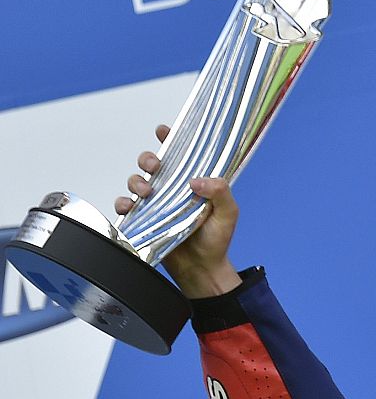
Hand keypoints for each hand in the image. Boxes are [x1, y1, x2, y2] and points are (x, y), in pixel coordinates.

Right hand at [113, 124, 240, 298]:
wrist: (202, 268)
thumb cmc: (217, 239)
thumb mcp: (228, 213)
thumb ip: (221, 191)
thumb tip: (196, 181)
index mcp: (193, 183)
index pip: (181, 155)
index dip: (171, 138)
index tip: (164, 130)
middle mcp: (172, 189)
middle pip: (152, 163)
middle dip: (148, 159)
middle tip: (156, 167)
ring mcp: (156, 203)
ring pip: (136, 181)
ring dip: (137, 181)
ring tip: (147, 192)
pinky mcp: (144, 219)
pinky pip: (125, 205)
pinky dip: (124, 203)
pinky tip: (131, 207)